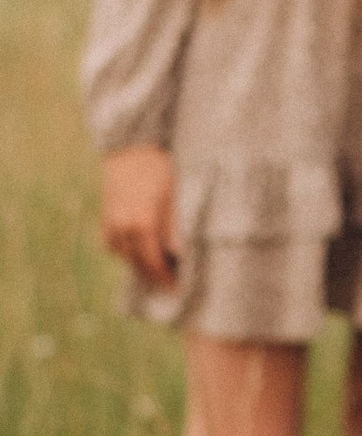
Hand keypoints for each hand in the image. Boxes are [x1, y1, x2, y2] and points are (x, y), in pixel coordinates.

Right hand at [100, 145, 180, 290]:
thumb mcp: (175, 197)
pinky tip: (138, 251)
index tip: (178, 288)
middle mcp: (123, 227)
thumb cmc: (160, 169)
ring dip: (139, 264)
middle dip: (154, 276)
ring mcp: (111, 222)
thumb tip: (181, 256)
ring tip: (157, 269)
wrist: (132, 147)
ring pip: (123, 255)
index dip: (165, 278)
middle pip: (137, 263)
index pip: (154, 263)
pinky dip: (124, 251)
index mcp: (143, 224)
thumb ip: (176, 229)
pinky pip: (112, 243)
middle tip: (170, 284)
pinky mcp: (106, 215)